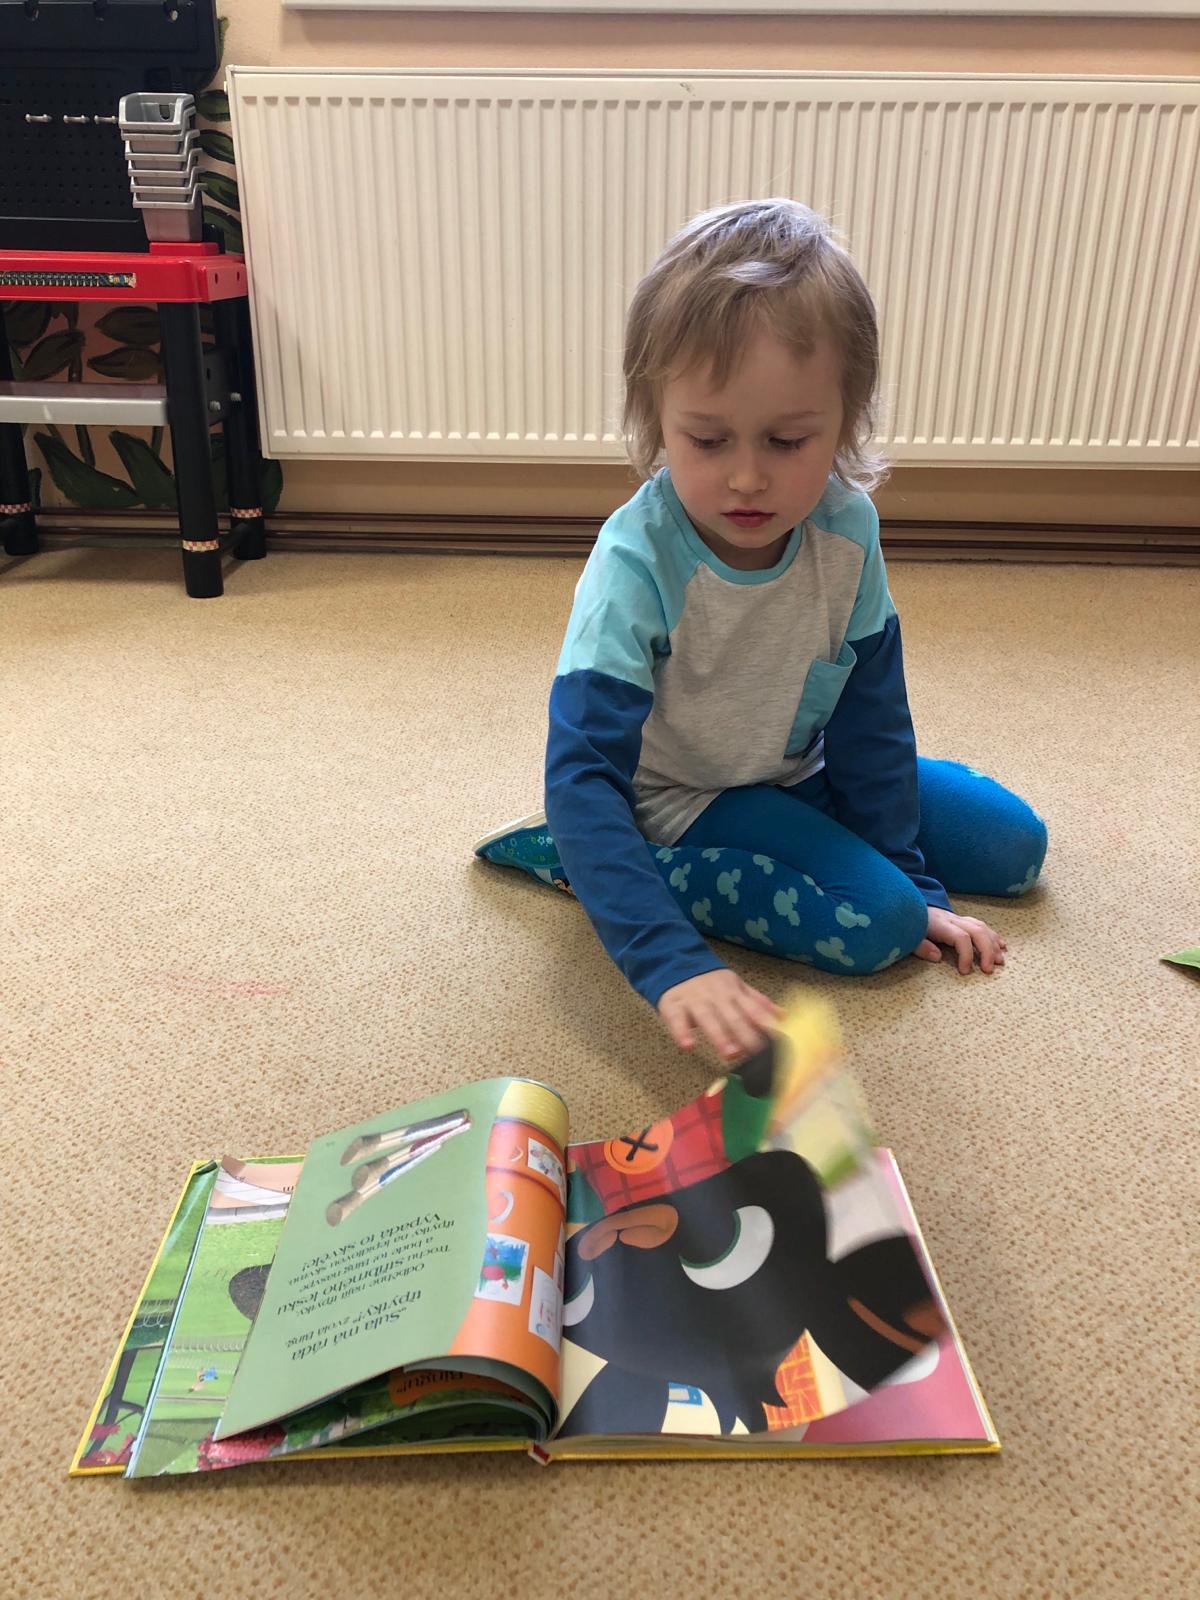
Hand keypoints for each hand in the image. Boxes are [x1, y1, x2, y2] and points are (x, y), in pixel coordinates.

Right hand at [657, 970, 781, 1060]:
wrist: (675, 963)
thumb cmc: (711, 984)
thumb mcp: (737, 988)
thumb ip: (758, 1003)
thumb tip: (784, 1016)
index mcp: (734, 993)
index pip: (753, 1010)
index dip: (766, 1024)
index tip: (779, 1040)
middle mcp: (716, 997)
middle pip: (733, 1017)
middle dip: (745, 1034)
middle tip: (755, 1052)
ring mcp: (694, 1001)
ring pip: (708, 1019)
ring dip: (719, 1036)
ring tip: (730, 1053)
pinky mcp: (673, 1006)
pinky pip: (677, 1020)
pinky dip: (681, 1033)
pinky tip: (687, 1046)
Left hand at [915, 906, 1006, 974]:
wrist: (905, 906)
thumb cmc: (907, 925)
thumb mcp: (908, 937)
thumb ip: (921, 947)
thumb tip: (937, 957)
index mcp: (940, 925)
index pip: (961, 937)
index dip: (966, 955)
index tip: (964, 972)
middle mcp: (952, 920)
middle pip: (977, 931)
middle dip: (987, 951)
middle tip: (989, 969)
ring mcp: (957, 918)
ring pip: (981, 928)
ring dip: (993, 944)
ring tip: (1000, 961)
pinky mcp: (959, 919)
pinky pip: (980, 925)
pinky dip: (992, 936)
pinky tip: (1001, 945)